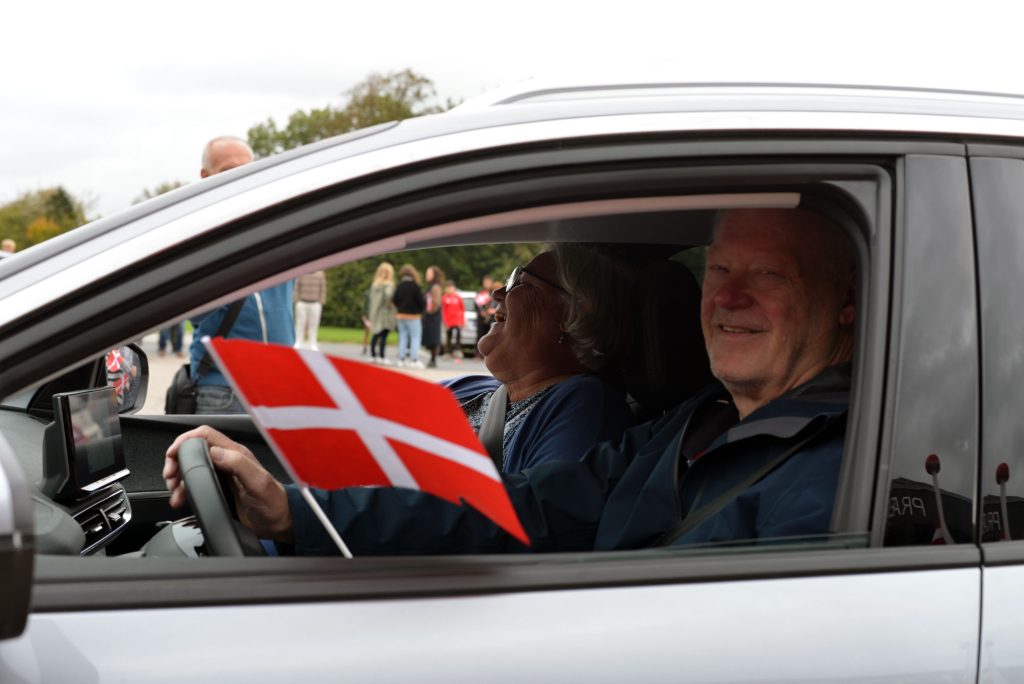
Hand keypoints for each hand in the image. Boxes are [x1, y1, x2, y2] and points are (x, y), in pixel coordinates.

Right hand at [164, 425, 293, 542]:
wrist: (278, 523)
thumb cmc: (274, 502)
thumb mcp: (259, 482)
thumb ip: (239, 464)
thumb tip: (217, 452)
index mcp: (236, 454)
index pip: (205, 435)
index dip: (185, 440)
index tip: (173, 454)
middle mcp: (227, 462)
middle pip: (193, 450)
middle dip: (177, 461)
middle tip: (170, 476)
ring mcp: (222, 476)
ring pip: (191, 468)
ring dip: (178, 478)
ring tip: (174, 490)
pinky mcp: (218, 490)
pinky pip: (195, 485)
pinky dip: (183, 490)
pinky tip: (181, 499)